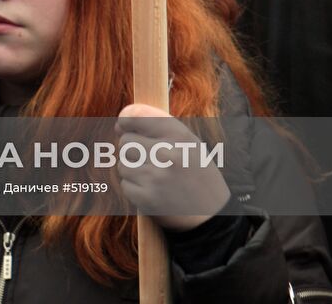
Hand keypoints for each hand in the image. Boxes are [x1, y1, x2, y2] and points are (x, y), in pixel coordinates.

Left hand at [116, 103, 230, 231]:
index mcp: (178, 135)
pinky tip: (152, 190)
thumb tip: (119, 124)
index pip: (137, 116)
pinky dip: (134, 188)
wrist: (212, 214)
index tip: (123, 124)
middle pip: (126, 141)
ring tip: (153, 175)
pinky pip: (125, 185)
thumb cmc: (196, 172)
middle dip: (131, 148)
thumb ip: (158, 127)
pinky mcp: (147, 199)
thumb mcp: (188, 142)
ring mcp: (156, 178)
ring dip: (132, 169)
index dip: (125, 118)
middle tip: (148, 158)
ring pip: (123, 164)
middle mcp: (166, 154)